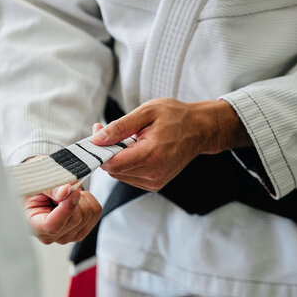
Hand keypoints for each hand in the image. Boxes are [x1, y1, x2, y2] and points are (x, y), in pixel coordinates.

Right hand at [24, 178, 100, 244]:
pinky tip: (75, 199)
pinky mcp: (81, 231)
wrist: (38, 193)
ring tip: (66, 195)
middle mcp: (52, 236)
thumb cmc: (34, 191)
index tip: (73, 192)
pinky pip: (95, 212)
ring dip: (81, 198)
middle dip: (74, 198)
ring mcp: (68, 236)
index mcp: (35, 226)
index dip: (66, 209)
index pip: (54, 226)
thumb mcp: (37, 185)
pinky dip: (89, 200)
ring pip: (88, 214)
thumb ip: (51, 188)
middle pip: (76, 219)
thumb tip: (66, 191)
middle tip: (63, 189)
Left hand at [91, 98, 250, 191]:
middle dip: (106, 152)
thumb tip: (97, 138)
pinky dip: (125, 165)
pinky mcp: (155, 184)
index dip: (100, 151)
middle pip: (114, 170)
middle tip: (108, 132)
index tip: (97, 135)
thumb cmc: (176, 117)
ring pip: (119, 175)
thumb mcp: (147, 112)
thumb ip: (120, 127)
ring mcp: (155, 181)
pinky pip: (129, 177)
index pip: (113, 164)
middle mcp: (154, 173)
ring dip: (115, 159)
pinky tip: (134, 150)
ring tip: (126, 140)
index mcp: (151, 154)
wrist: (200, 129)